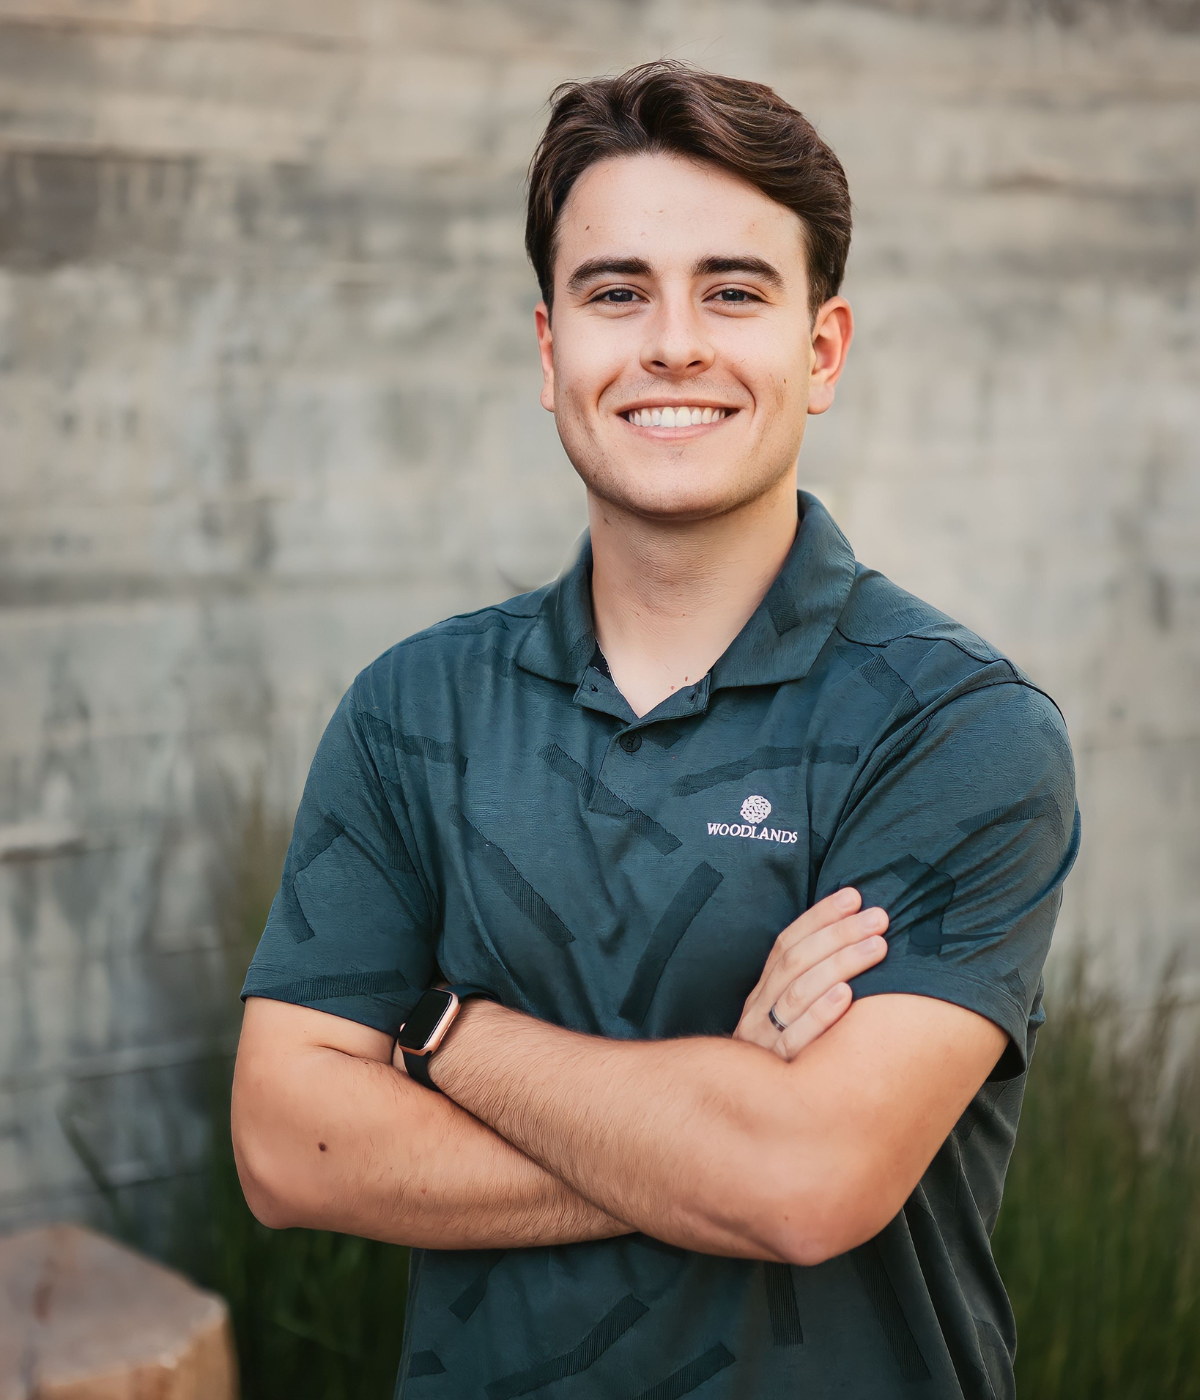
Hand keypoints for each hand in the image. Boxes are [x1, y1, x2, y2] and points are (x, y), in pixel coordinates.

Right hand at [734, 888, 888, 1060]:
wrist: (746, 1122)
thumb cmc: (786, 1064)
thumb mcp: (787, 1024)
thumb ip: (808, 990)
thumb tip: (856, 947)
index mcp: (762, 993)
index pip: (788, 943)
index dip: (820, 917)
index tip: (853, 895)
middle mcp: (758, 1011)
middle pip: (796, 962)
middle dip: (839, 934)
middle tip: (878, 917)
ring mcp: (762, 1041)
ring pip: (797, 993)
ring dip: (839, 964)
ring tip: (877, 946)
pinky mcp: (775, 1072)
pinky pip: (795, 1040)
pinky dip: (819, 1015)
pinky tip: (846, 996)